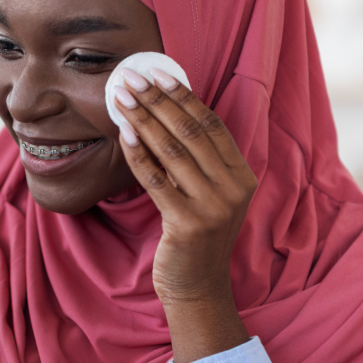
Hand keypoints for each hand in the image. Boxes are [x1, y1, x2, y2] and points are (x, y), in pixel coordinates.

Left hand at [113, 67, 255, 362]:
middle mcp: (233, 188)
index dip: (183, 96)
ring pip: (172, 150)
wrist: (198, 289)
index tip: (157, 73)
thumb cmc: (196, 238)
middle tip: (130, 77)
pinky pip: (156, 178)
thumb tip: (164, 113)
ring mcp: (213, 206)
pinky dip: (137, 153)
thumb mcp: (207, 195)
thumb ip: (197, 162)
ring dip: (142, 118)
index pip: (211, 124)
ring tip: (119, 97)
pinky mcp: (187, 222)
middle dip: (157, 99)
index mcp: (243, 176)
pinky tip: (122, 133)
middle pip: (191, 131)